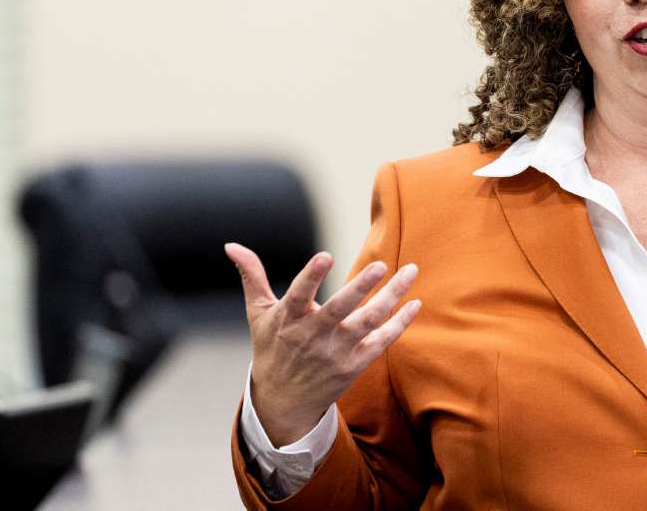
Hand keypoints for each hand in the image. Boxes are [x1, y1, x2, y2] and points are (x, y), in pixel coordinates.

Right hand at [225, 243, 420, 446]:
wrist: (283, 401)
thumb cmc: (272, 348)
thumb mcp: (258, 314)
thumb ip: (252, 277)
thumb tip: (231, 245)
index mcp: (288, 320)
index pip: (299, 295)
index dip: (311, 276)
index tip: (325, 256)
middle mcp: (313, 336)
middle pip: (340, 309)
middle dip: (360, 287)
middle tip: (380, 264)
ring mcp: (336, 352)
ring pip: (368, 322)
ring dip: (391, 297)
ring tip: (410, 271)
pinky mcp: (354, 365)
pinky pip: (381, 342)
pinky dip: (399, 324)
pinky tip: (415, 302)